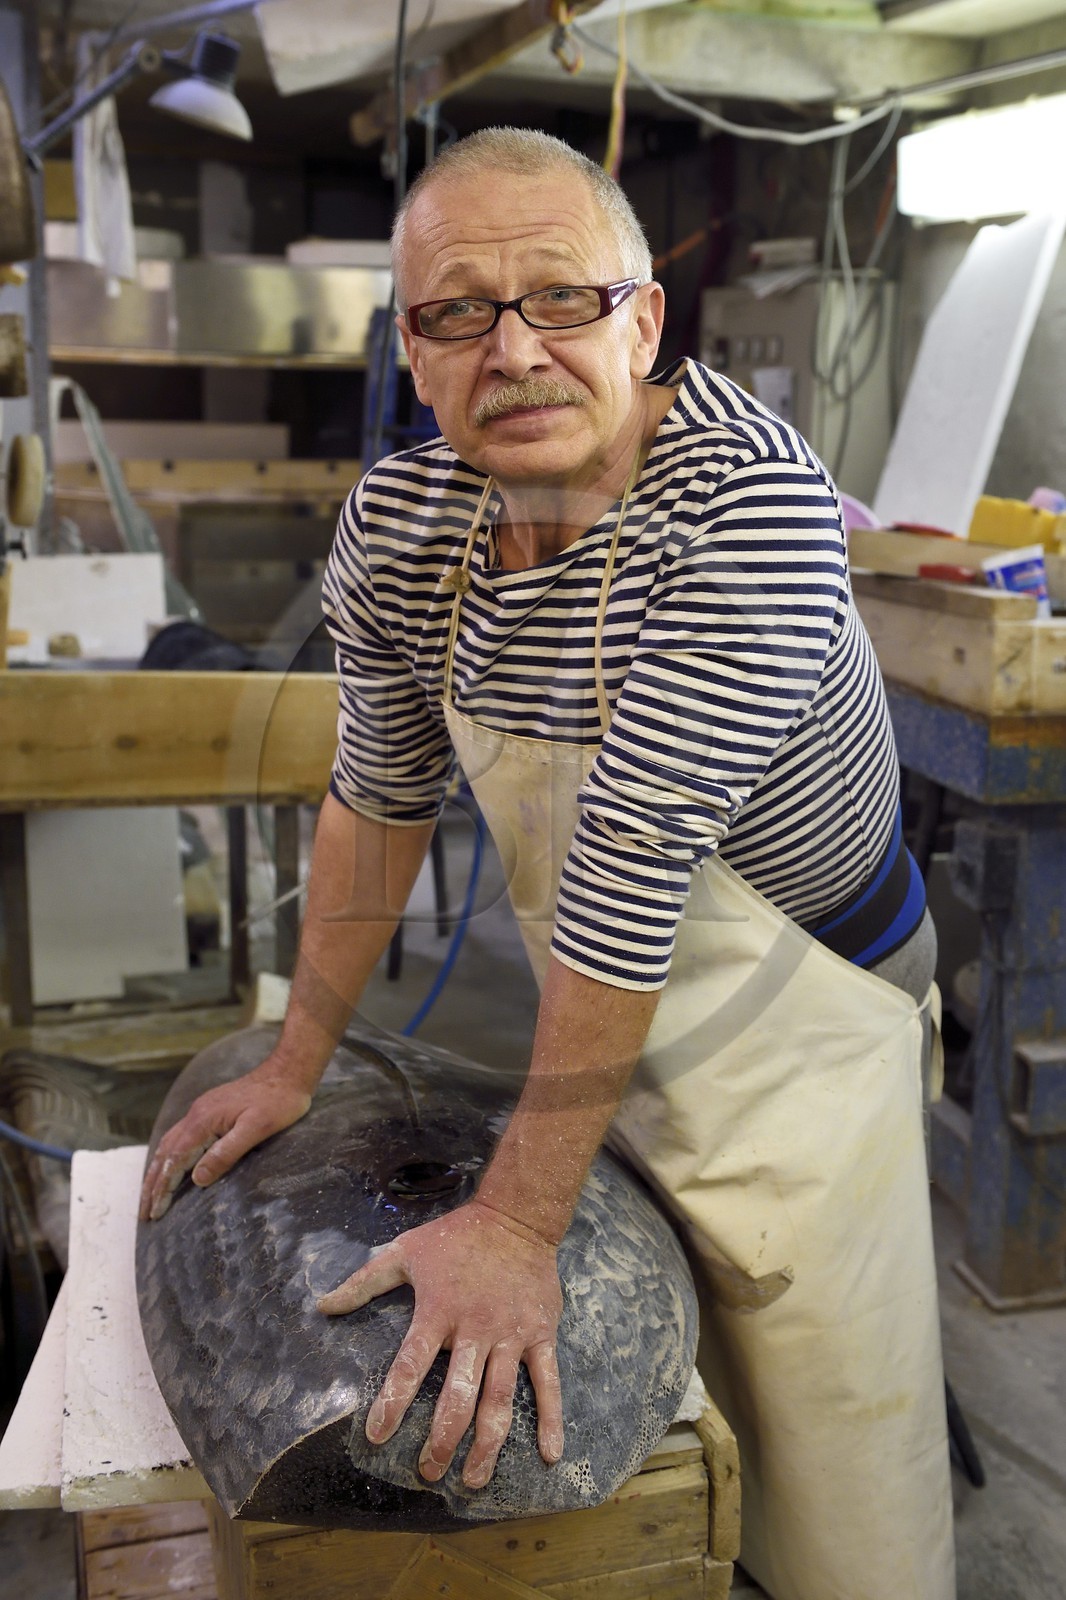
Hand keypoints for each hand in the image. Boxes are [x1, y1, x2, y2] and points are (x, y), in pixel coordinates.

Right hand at [139, 1059, 312, 1221]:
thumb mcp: (256, 1129)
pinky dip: (168, 1156)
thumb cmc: (278, 1102)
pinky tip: (170, 1165)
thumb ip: (226, 1153)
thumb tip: (198, 1179)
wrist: (287, 1072)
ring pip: (168, 1144)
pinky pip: (179, 1137)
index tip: (154, 1213)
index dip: (163, 1188)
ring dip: (156, 1170)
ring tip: (149, 1194)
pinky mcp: (209, 1110)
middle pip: (164, 1154)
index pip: (174, 1161)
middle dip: (151, 1184)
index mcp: (203, 1121)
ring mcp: (201, 1111)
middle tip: (143, 1213)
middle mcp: (196, 1115)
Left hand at [317, 1199, 563, 1488]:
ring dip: (487, 1445)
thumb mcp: (405, 1251)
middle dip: (442, 1440)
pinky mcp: (541, 1335)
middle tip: (429, 1472)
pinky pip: (547, 1382)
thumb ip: (363, 1282)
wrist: (515, 1217)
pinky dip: (551, 1419)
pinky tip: (550, 1453)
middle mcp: (475, 1329)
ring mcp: (511, 1335)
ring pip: (499, 1399)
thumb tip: (322, 1305)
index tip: (376, 1435)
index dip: (393, 1402)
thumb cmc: (455, 1237)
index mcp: (439, 1311)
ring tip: (473, 1480)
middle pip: (458, 1395)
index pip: (410, 1365)